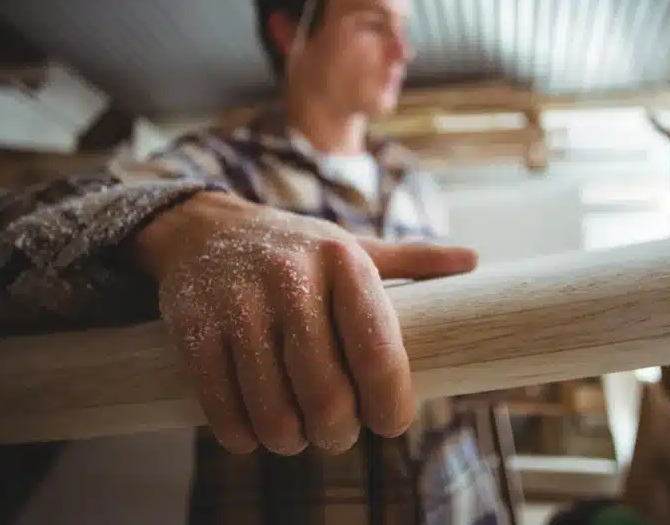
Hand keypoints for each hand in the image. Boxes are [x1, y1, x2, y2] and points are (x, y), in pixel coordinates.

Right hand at [134, 191, 477, 455]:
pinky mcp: (195, 331)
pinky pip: (224, 412)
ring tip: (296, 432)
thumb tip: (473, 261)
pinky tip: (253, 428)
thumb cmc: (295, 249)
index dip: (390, 404)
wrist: (204, 229)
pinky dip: (243, 437)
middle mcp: (291, 280)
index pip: (378, 353)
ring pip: (274, 414)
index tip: (389, 422)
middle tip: (337, 432)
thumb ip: (412, 260)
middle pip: (327, 396)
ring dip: (290, 440)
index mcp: (342, 262)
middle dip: (337, 433)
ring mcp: (239, 307)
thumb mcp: (352, 246)